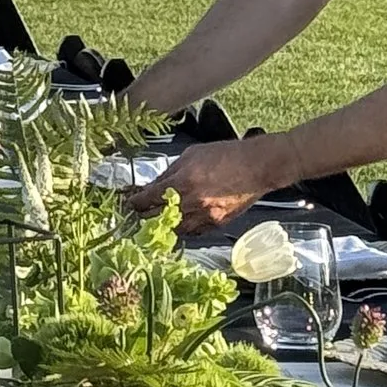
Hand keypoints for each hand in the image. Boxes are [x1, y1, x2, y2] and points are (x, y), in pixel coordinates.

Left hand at [126, 142, 272, 231]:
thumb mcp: (191, 155)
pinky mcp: (216, 224)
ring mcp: (204, 216)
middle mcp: (191, 203)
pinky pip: (192, 231)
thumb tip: (154, 184)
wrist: (257, 167)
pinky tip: (180, 220)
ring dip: (162, 224)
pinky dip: (183, 227)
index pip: (147, 199)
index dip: (134, 201)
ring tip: (156, 219)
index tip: (128, 202)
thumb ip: (170, 171)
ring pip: (173, 229)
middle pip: (156, 217)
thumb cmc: (226, 155)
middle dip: (143, 215)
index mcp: (182, 182)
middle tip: (137, 212)